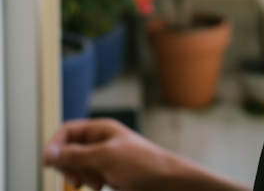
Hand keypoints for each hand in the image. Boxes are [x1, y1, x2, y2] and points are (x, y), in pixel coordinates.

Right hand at [43, 118, 175, 190]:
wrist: (166, 182)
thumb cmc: (142, 164)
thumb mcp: (105, 158)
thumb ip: (76, 154)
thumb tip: (50, 151)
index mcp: (101, 129)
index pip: (67, 131)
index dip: (54, 145)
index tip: (47, 164)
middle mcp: (100, 141)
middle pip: (68, 150)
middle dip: (69, 166)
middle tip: (78, 180)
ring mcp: (103, 157)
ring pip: (76, 165)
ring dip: (79, 176)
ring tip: (95, 184)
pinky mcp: (107, 173)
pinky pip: (87, 175)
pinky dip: (88, 182)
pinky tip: (98, 187)